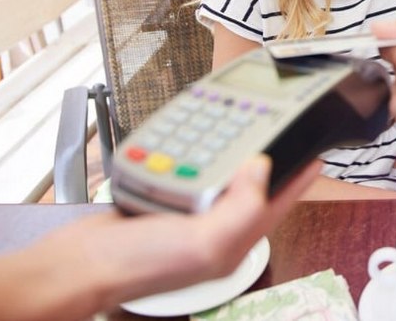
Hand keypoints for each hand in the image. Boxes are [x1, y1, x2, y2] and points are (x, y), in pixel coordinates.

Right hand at [36, 156, 320, 313]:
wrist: (79, 265)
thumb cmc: (139, 264)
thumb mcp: (203, 241)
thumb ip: (241, 208)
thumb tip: (261, 168)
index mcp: (232, 242)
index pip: (276, 205)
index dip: (298, 180)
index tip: (316, 154)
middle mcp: (212, 231)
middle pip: (250, 191)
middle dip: (267, 163)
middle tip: (279, 133)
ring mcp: (185, 218)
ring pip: (218, 179)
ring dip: (228, 154)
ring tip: (241, 130)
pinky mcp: (160, 206)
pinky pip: (185, 174)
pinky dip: (192, 157)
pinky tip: (193, 142)